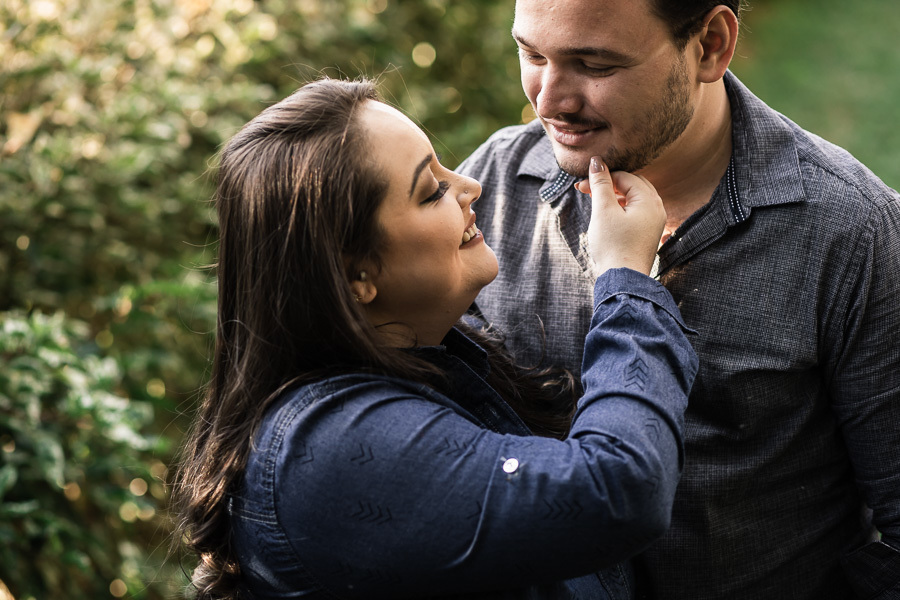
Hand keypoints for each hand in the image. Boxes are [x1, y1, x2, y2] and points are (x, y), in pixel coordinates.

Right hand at [574, 156, 665, 275]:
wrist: (623, 280)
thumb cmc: (613, 245)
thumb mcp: (603, 211)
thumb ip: (601, 184)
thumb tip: (597, 161)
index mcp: (650, 200)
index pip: (624, 177)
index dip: (601, 178)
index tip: (580, 186)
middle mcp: (657, 208)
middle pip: (631, 185)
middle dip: (608, 185)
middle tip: (586, 191)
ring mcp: (654, 222)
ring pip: (633, 198)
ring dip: (613, 197)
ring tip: (594, 203)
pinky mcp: (648, 233)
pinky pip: (635, 212)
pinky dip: (620, 209)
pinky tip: (606, 216)